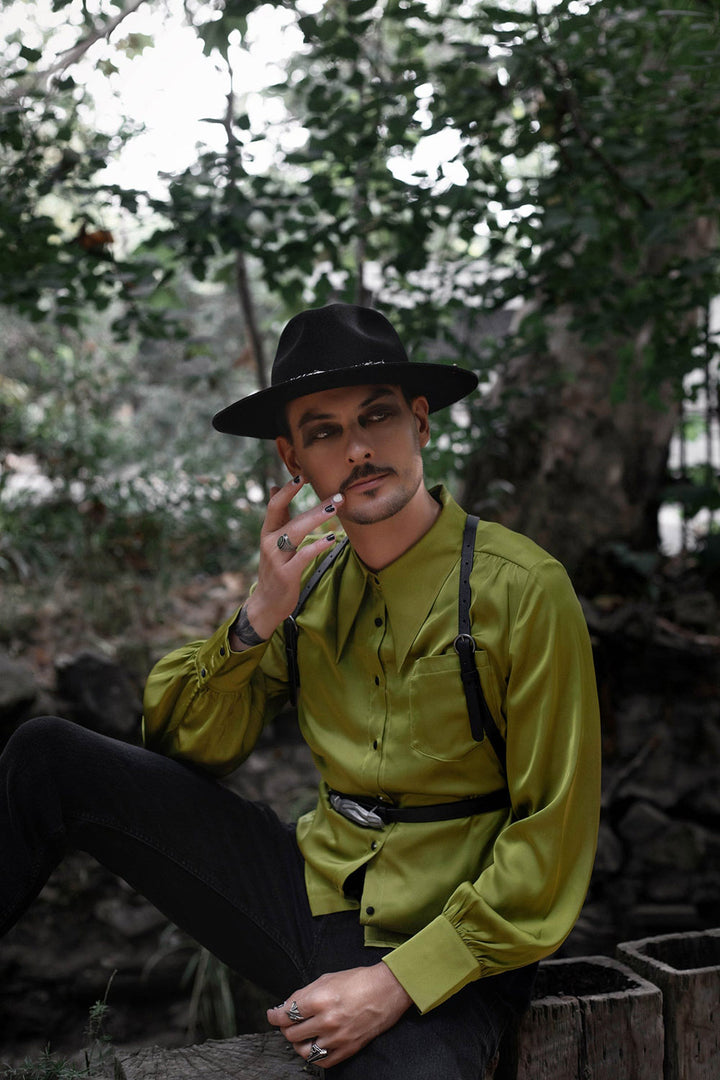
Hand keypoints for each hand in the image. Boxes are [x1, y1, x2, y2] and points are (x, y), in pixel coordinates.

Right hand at [237, 476, 342, 644]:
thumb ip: (278, 516)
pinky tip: (332, 537)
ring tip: (336, 508)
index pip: (275, 505)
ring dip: (318, 517)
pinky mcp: (285, 574)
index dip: (288, 490)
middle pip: (291, 517)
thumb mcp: (273, 540)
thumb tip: (273, 488)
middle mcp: (269, 542)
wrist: (266, 603)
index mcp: (268, 532)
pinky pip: (303, 556)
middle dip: (315, 504)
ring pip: (297, 532)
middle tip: (337, 495)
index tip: (303, 475)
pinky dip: (318, 545)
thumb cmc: (275, 569)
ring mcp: (276, 558)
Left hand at [267, 963, 412, 1067]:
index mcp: (320, 999)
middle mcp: (327, 1021)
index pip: (286, 1014)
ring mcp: (337, 1038)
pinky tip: (315, 1043)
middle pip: (291, 1034)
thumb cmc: (357, 981)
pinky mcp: (347, 1049)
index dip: (274, 1016)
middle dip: (286, 1027)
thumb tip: (284, 1007)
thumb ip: (303, 994)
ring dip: (298, 1042)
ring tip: (302, 1033)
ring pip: (302, 1050)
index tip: (272, 1015)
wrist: (387, 991)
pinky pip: (321, 1061)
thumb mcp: (326, 978)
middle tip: (289, 1021)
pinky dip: (314, 1054)